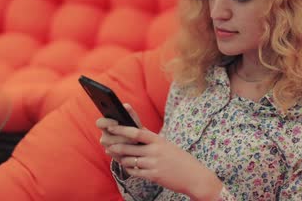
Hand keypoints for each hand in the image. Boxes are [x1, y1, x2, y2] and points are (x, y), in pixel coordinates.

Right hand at [96, 103, 142, 161]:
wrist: (140, 144)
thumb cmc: (135, 129)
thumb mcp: (133, 121)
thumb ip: (130, 114)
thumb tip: (126, 106)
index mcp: (106, 126)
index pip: (99, 123)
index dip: (106, 123)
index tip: (117, 122)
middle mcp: (105, 137)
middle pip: (105, 139)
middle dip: (119, 137)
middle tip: (130, 135)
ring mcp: (108, 148)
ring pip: (111, 148)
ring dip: (124, 145)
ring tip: (135, 141)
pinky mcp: (115, 157)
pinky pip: (117, 156)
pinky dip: (126, 153)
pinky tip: (133, 150)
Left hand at [106, 124, 222, 200]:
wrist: (195, 176)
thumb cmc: (180, 159)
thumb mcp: (167, 144)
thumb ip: (151, 138)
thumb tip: (134, 130)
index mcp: (159, 140)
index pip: (136, 132)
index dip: (122, 129)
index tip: (111, 126)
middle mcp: (155, 151)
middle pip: (129, 147)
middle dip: (115, 145)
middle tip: (106, 144)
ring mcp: (154, 164)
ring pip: (129, 160)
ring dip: (121, 158)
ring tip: (116, 155)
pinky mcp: (154, 176)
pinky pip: (135, 172)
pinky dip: (129, 169)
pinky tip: (128, 166)